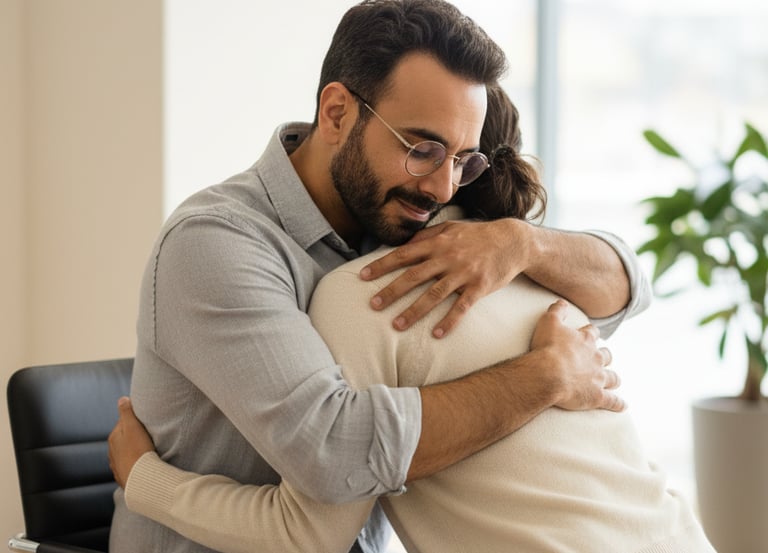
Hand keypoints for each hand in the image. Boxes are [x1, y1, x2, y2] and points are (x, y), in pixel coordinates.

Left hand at [108, 396, 154, 487]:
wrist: (140, 478)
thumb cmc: (138, 451)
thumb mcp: (133, 427)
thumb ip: (127, 412)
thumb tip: (122, 399)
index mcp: (114, 437)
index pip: (123, 423)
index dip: (135, 421)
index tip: (145, 423)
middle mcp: (112, 451)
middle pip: (124, 438)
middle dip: (134, 436)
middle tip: (148, 436)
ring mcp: (116, 464)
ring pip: (125, 452)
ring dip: (133, 450)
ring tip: (146, 450)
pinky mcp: (123, 475)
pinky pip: (129, 465)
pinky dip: (134, 462)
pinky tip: (141, 463)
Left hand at [360, 218, 525, 337]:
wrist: (513, 241)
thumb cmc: (477, 235)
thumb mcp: (451, 227)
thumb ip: (427, 236)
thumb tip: (404, 244)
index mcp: (438, 243)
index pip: (404, 255)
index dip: (382, 265)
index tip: (363, 276)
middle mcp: (448, 257)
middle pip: (414, 276)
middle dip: (391, 291)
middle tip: (373, 305)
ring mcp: (464, 273)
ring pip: (434, 294)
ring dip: (414, 311)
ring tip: (397, 325)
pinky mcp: (479, 287)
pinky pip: (461, 307)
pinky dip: (449, 321)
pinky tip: (436, 334)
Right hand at [531, 300, 623, 411]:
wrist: (548, 374)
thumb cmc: (547, 348)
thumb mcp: (548, 322)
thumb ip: (557, 310)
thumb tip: (562, 302)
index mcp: (586, 341)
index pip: (593, 334)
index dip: (591, 335)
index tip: (590, 335)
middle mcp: (596, 358)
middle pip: (606, 356)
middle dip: (604, 357)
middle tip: (600, 359)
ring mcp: (598, 378)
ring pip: (613, 378)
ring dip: (613, 378)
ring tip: (613, 380)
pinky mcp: (597, 396)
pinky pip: (613, 401)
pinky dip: (618, 404)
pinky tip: (622, 406)